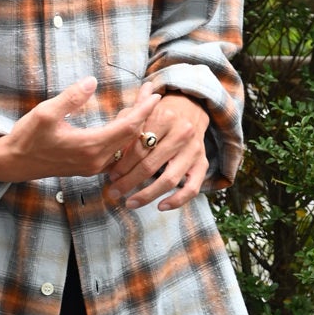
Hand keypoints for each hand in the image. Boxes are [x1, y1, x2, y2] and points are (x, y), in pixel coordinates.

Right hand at [0, 78, 160, 183]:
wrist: (13, 163)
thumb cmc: (27, 137)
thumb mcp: (45, 113)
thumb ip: (71, 97)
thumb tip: (92, 81)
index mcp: (90, 147)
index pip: (128, 127)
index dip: (143, 110)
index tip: (155, 93)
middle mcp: (97, 160)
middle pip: (132, 136)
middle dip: (144, 113)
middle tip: (150, 91)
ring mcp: (94, 166)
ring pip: (125, 145)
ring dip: (135, 124)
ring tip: (141, 102)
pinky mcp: (89, 166)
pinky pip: (116, 151)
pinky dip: (124, 135)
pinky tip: (123, 119)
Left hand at [105, 85, 209, 211]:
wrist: (191, 108)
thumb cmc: (159, 113)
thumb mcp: (142, 111)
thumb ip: (127, 127)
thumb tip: (110, 154)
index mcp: (164, 117)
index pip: (139, 147)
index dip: (122, 164)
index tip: (110, 176)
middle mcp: (182, 133)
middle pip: (151, 165)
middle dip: (129, 182)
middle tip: (114, 192)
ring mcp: (194, 150)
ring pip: (169, 179)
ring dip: (147, 195)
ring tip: (130, 203)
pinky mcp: (203, 163)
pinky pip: (192, 188)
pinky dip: (177, 200)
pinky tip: (161, 206)